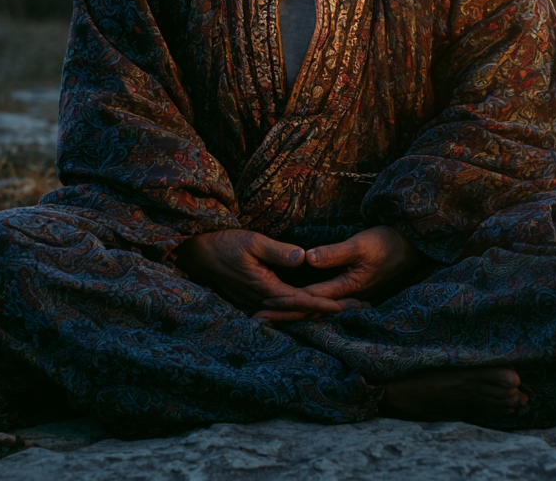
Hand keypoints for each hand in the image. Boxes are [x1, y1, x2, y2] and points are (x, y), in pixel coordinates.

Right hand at [175, 229, 359, 321]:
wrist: (196, 254)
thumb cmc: (223, 244)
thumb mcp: (251, 241)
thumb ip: (277, 251)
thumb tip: (303, 257)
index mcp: (266, 289)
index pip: (303, 301)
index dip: (327, 304)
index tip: (349, 307)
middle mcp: (263, 302)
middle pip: (302, 312)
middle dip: (330, 311)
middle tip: (359, 310)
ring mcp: (255, 304)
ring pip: (292, 313)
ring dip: (317, 313)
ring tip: (344, 310)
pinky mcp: (250, 301)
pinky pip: (280, 311)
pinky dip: (299, 311)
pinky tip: (311, 309)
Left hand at [259, 225, 425, 312]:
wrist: (412, 247)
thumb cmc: (387, 243)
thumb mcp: (360, 245)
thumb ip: (334, 254)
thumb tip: (306, 258)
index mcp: (346, 287)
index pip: (309, 298)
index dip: (285, 302)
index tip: (263, 306)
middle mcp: (346, 296)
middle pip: (309, 309)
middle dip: (283, 315)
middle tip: (256, 321)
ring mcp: (349, 294)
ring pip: (316, 308)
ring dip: (292, 313)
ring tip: (269, 317)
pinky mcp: (351, 288)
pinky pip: (324, 301)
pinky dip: (307, 305)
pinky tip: (297, 307)